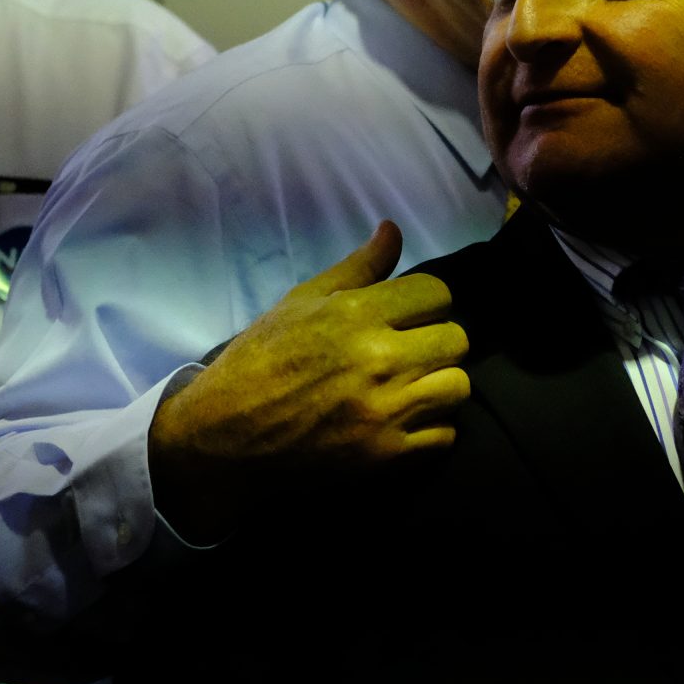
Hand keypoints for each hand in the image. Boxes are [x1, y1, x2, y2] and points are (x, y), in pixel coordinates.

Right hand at [148, 220, 468, 540]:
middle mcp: (378, 360)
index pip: (437, 293)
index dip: (426, 301)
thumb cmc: (259, 361)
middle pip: (456, 339)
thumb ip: (357, 267)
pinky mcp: (386, 454)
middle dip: (437, 341)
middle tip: (412, 351)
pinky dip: (432, 428)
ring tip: (415, 385)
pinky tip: (406, 420)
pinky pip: (445, 435)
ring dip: (440, 384)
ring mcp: (385, 410)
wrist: (224, 437)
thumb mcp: (300, 301)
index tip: (410, 314)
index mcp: (355, 315)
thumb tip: (393, 229)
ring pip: (459, 386)